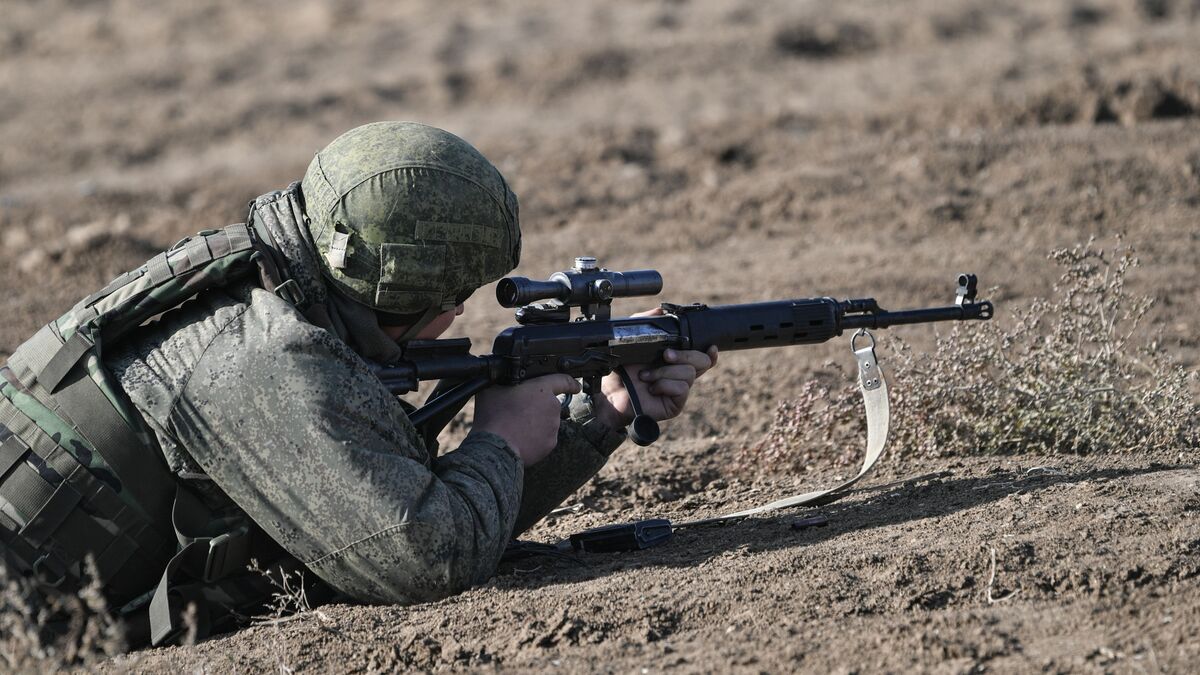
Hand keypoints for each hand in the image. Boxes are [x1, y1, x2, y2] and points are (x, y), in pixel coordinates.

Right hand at [473, 374, 580, 466]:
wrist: (496, 447)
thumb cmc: (494, 416)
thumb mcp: (492, 389)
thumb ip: (503, 381)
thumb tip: (501, 379)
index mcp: (541, 389)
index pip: (562, 381)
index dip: (570, 383)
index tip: (575, 386)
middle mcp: (552, 406)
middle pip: (548, 405)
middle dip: (536, 408)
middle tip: (517, 412)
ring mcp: (553, 427)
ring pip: (546, 422)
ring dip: (534, 423)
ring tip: (515, 427)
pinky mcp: (550, 444)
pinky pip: (543, 438)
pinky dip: (534, 438)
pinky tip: (519, 438)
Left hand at [593, 308, 718, 429]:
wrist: (610, 391)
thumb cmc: (621, 368)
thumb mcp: (633, 338)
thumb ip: (647, 322)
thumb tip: (661, 311)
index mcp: (676, 360)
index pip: (703, 357)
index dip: (711, 352)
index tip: (711, 346)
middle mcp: (680, 374)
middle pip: (703, 362)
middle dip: (685, 355)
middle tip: (665, 355)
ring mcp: (679, 390)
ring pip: (689, 373)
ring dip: (664, 371)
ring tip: (646, 375)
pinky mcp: (675, 404)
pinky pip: (681, 388)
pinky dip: (664, 384)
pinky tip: (651, 387)